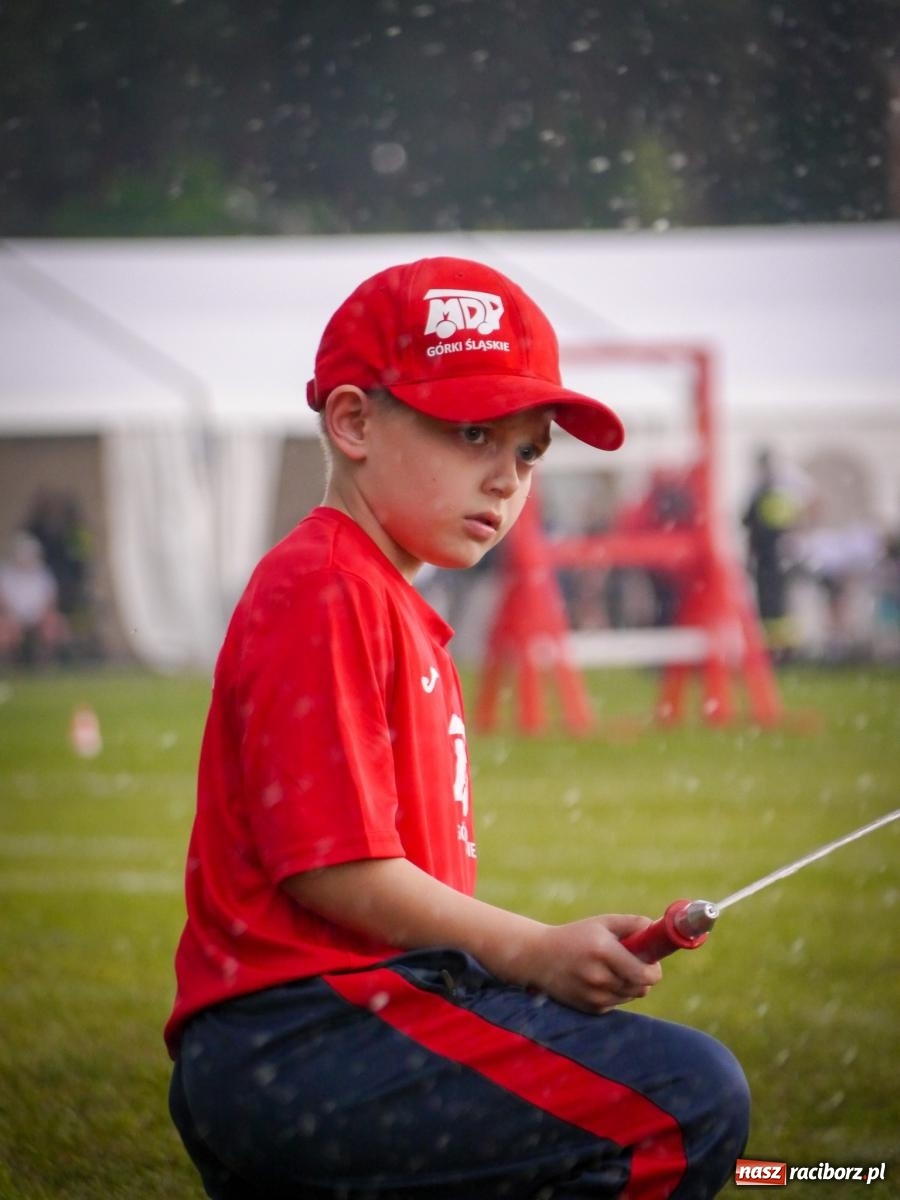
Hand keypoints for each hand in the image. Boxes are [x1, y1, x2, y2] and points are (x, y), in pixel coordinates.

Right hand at [525, 914, 662, 1013]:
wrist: (539, 957)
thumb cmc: (575, 936)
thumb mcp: (602, 922)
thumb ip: (632, 923)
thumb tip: (655, 928)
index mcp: (604, 951)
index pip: (645, 974)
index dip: (654, 969)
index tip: (650, 961)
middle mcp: (599, 977)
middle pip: (642, 988)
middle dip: (643, 976)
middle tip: (632, 962)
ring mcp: (594, 996)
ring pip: (630, 996)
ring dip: (629, 984)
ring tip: (612, 969)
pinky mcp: (590, 1009)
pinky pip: (616, 1003)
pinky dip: (615, 993)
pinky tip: (599, 980)